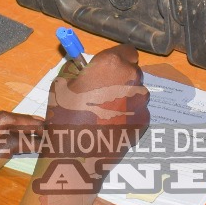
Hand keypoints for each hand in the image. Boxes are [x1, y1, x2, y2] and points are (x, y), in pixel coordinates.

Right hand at [41, 44, 149, 189]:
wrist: (76, 154)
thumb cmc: (65, 115)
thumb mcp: (61, 83)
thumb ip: (77, 68)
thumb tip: (84, 66)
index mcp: (112, 63)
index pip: (126, 50)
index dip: (116, 58)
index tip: (107, 67)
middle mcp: (132, 78)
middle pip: (132, 70)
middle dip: (120, 77)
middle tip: (103, 91)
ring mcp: (141, 101)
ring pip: (136, 91)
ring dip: (125, 95)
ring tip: (105, 111)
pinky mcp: (144, 121)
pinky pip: (137, 110)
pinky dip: (127, 114)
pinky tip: (111, 125)